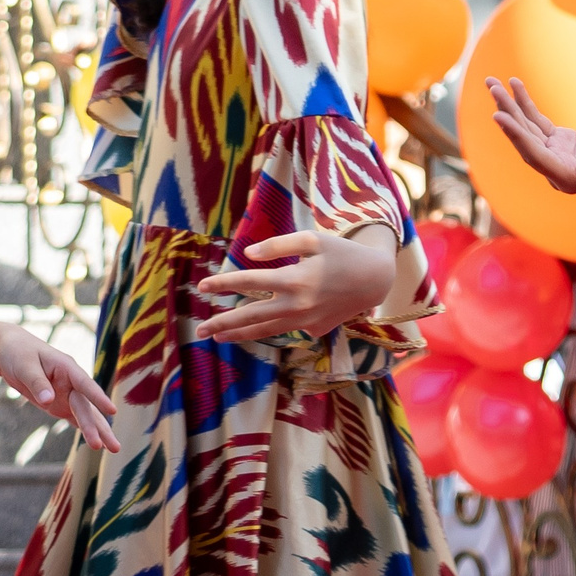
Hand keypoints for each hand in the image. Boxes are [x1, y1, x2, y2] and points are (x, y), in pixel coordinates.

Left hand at [0, 323, 120, 452]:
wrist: (11, 352)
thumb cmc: (19, 353)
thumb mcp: (25, 365)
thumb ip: (37, 383)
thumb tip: (48, 401)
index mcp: (66, 367)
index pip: (84, 384)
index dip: (98, 397)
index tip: (112, 411)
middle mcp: (71, 382)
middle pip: (86, 406)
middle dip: (97, 426)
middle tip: (108, 445)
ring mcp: (67, 394)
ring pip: (86, 415)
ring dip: (98, 432)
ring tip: (114, 449)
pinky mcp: (60, 404)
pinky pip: (75, 419)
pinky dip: (85, 430)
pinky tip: (98, 444)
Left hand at [198, 229, 396, 342]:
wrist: (375, 280)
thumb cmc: (342, 253)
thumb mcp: (313, 239)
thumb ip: (279, 245)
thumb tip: (248, 255)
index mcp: (295, 279)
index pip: (250, 283)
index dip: (225, 283)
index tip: (203, 286)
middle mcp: (298, 305)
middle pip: (252, 316)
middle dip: (223, 323)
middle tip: (200, 330)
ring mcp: (307, 322)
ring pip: (266, 331)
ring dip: (240, 334)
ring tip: (218, 337)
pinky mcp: (315, 330)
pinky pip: (285, 330)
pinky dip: (266, 331)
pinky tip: (250, 331)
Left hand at [484, 77, 575, 191]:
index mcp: (566, 179)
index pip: (534, 155)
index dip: (516, 135)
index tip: (498, 115)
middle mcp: (556, 169)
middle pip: (525, 140)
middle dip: (507, 113)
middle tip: (492, 87)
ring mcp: (557, 155)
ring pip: (527, 129)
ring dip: (510, 106)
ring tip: (494, 83)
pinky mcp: (561, 142)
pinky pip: (538, 121)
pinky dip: (526, 104)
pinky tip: (516, 85)